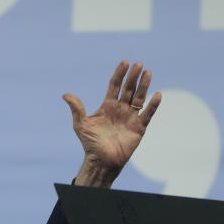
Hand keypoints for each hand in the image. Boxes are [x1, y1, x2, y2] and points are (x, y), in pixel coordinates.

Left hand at [63, 61, 160, 187]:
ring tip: (148, 72)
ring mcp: (130, 117)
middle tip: (138, 64)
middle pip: (128, 89)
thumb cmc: (90, 143)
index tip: (124, 63)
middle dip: (133, 77)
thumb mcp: (81, 124)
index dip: (119, 74)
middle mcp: (120, 109)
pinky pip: (147, 114)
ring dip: (144, 86)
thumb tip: (65, 95)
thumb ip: (76, 109)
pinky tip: (157, 94)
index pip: (114, 86)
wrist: (101, 160)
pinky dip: (153, 105)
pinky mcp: (139, 127)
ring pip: (139, 98)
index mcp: (107, 106)